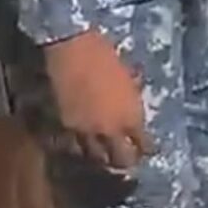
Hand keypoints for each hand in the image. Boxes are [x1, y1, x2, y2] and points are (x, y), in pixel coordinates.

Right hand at [44, 30, 149, 170]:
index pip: (144, 145)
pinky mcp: (62, 127)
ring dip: (100, 158)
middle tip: (125, 160)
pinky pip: (70, 147)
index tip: (146, 150)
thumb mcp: (127, 77)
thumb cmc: (104, 54)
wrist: (71, 46)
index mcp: (132, 117)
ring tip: (102, 157)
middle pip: (121, 160)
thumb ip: (131, 96)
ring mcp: (85, 132)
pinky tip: (76, 147)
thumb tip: (134, 100)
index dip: (146, 149)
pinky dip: (74, 149)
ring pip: (95, 158)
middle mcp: (110, 130)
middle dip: (125, 162)